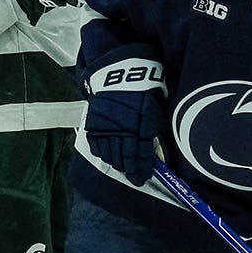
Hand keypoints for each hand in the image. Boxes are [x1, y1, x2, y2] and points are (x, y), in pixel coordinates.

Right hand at [84, 59, 164, 183]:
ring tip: (121, 167)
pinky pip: (96, 146)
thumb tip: (157, 152)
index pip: (141, 156)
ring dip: (117, 163)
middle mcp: (123, 131)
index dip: (142, 170)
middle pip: (125, 159)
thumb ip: (156, 132)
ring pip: (110, 155)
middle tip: (133, 177)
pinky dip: (103, 153)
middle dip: (129, 170)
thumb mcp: (156, 111)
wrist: (121, 75)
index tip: (143, 178)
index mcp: (141, 127)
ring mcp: (107, 128)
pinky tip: (108, 155)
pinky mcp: (94, 125)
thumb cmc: (144, 92)